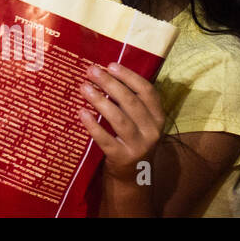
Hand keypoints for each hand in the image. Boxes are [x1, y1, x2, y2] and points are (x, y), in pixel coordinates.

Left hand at [78, 63, 164, 182]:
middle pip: (131, 102)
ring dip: (100, 100)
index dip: (129, 77)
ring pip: (118, 118)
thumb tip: (102, 73)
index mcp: (157, 117)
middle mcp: (152, 131)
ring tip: (84, 87)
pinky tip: (81, 112)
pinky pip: (106, 139)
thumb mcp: (139, 120)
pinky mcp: (122, 158)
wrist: (133, 175)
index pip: (148, 92)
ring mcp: (138, 146)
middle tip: (91, 71)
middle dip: (110, 84)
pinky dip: (93, 125)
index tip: (111, 65)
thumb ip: (128, 100)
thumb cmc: (131, 138)